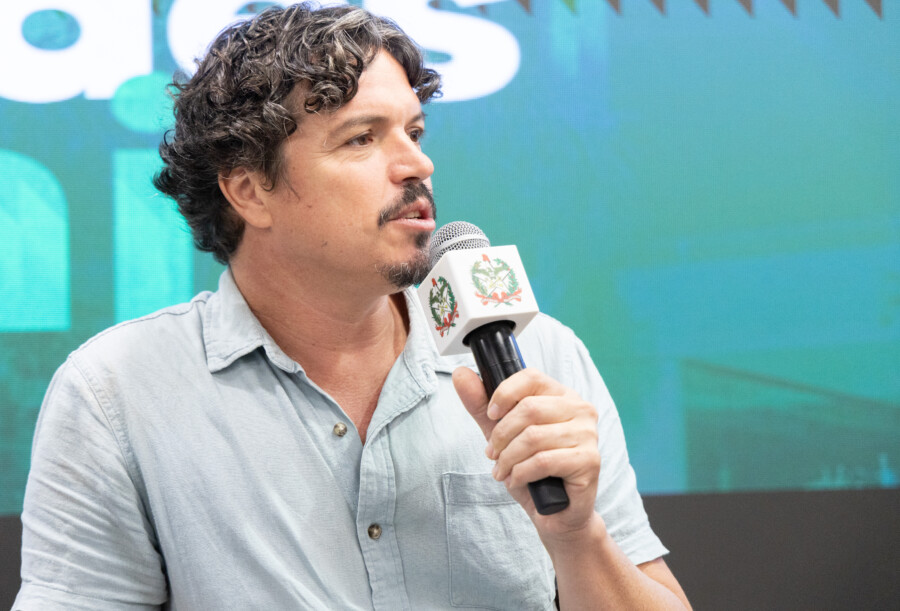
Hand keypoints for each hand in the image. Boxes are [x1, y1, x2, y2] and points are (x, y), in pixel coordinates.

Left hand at [452, 366, 602, 540]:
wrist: (555, 513)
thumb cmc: (532, 470)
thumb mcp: (502, 434)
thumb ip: (482, 405)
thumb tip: (461, 374)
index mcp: (562, 395)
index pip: (531, 377)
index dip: (504, 394)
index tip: (490, 415)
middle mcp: (580, 409)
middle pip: (529, 408)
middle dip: (501, 435)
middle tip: (493, 454)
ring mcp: (588, 434)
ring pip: (533, 437)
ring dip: (508, 458)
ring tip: (502, 471)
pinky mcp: (589, 461)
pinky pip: (543, 461)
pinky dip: (521, 473)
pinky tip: (516, 481)